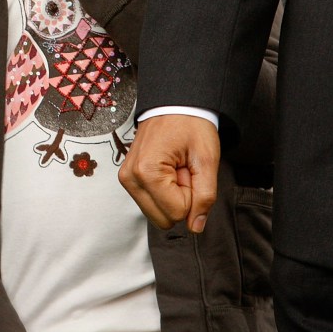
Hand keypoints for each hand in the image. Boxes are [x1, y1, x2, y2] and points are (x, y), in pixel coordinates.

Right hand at [118, 114, 219, 232]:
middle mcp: (130, 178)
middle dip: (180, 199)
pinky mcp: (127, 179)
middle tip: (184, 171)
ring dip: (172, 196)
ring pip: (156, 214)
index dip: (192, 195)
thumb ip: (205, 196)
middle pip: (163, 219)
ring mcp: (126, 179)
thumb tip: (195, 226)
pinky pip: (150, 203)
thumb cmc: (190, 125)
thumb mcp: (207, 160)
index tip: (189, 170)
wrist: (173, 105)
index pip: (177, 212)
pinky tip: (167, 170)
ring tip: (176, 169)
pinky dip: (163, 192)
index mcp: (147, 173)